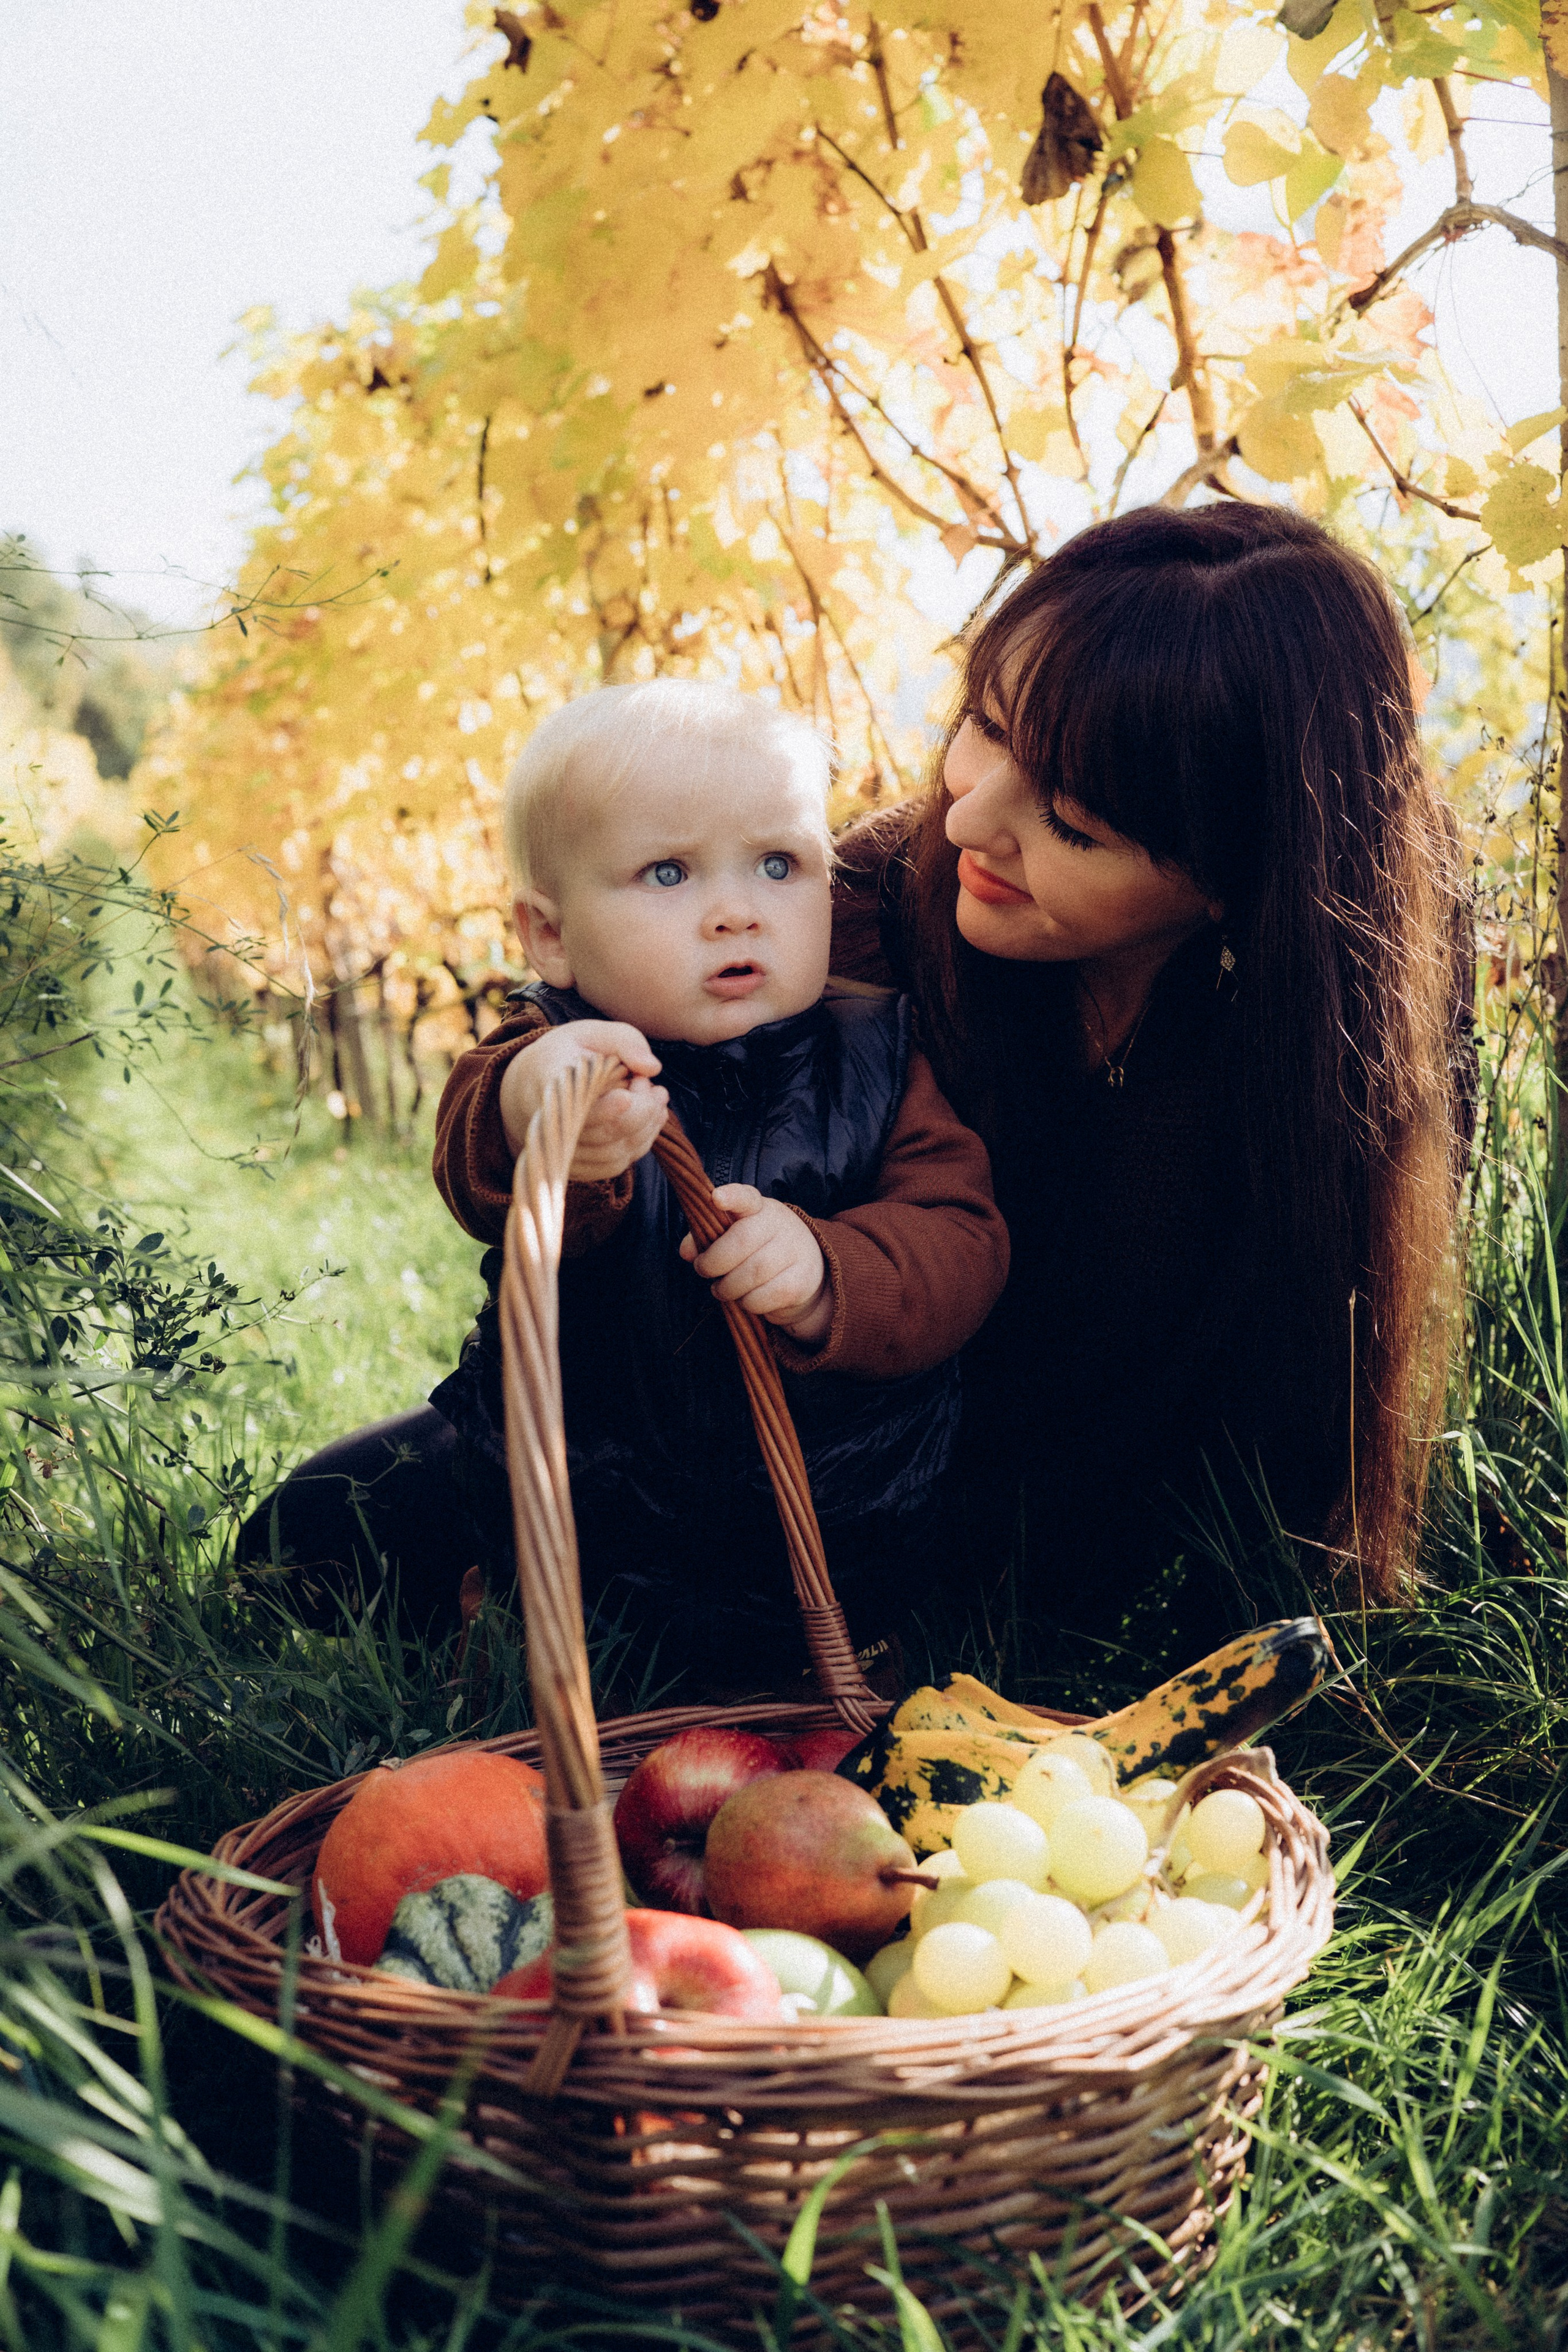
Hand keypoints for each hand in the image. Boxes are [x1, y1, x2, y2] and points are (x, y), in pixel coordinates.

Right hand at [498, 1021, 668, 1180]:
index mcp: (549, 1082)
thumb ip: (625, 1041)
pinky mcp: (576, 1167)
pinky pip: (615, 1165)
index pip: (575, 1104)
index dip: (604, 1109)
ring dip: (647, 1126)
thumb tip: (653, 1068)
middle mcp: (549, 1124)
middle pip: (606, 1131)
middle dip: (643, 1109)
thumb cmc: (568, 1055)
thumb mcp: (592, 1033)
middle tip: (650, 1084)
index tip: (627, 1097)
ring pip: (615, 1152)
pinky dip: (641, 1143)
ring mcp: (561, 1151)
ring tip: (655, 1096)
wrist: (532, 1086)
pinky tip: (650, 1119)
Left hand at [680, 1185, 831, 1345]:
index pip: (746, 1197)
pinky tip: (746, 1298)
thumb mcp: (735, 1236)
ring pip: (751, 1274)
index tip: (716, 1198)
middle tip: (703, 1270)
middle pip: (741, 1241)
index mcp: (759, 1208)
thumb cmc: (760, 1250)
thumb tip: (687, 1251)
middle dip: (714, 1262)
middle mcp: (781, 1225)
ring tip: (722, 1289)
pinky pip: (763, 1297)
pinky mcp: (801, 1281)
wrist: (809, 1271)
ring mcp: (794, 1252)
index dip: (731, 1196)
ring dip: (728, 1287)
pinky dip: (747, 1303)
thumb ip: (707, 1238)